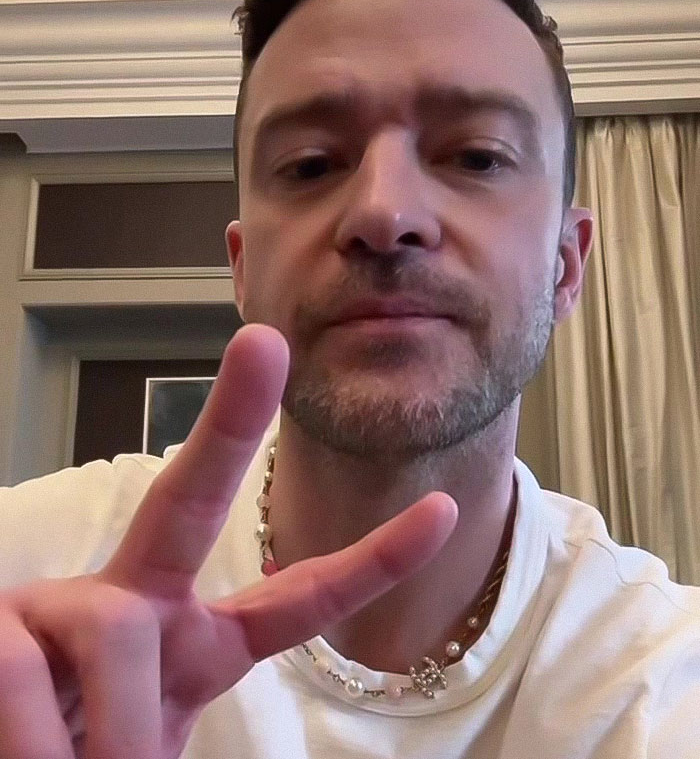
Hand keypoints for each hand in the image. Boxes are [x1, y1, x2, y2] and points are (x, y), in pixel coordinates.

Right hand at [0, 324, 457, 758]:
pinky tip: (19, 739)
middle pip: (195, 497)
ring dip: (103, 727)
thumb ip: (158, 724)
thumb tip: (131, 747)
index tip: (442, 510)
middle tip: (264, 342)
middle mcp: (139, 602)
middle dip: (233, 419)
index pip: (299, 599)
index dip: (373, 561)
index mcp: (197, 642)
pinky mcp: (5, 622)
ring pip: (118, 631)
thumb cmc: (80, 749)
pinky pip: (24, 664)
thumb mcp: (144, 747)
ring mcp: (71, 603)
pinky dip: (33, 729)